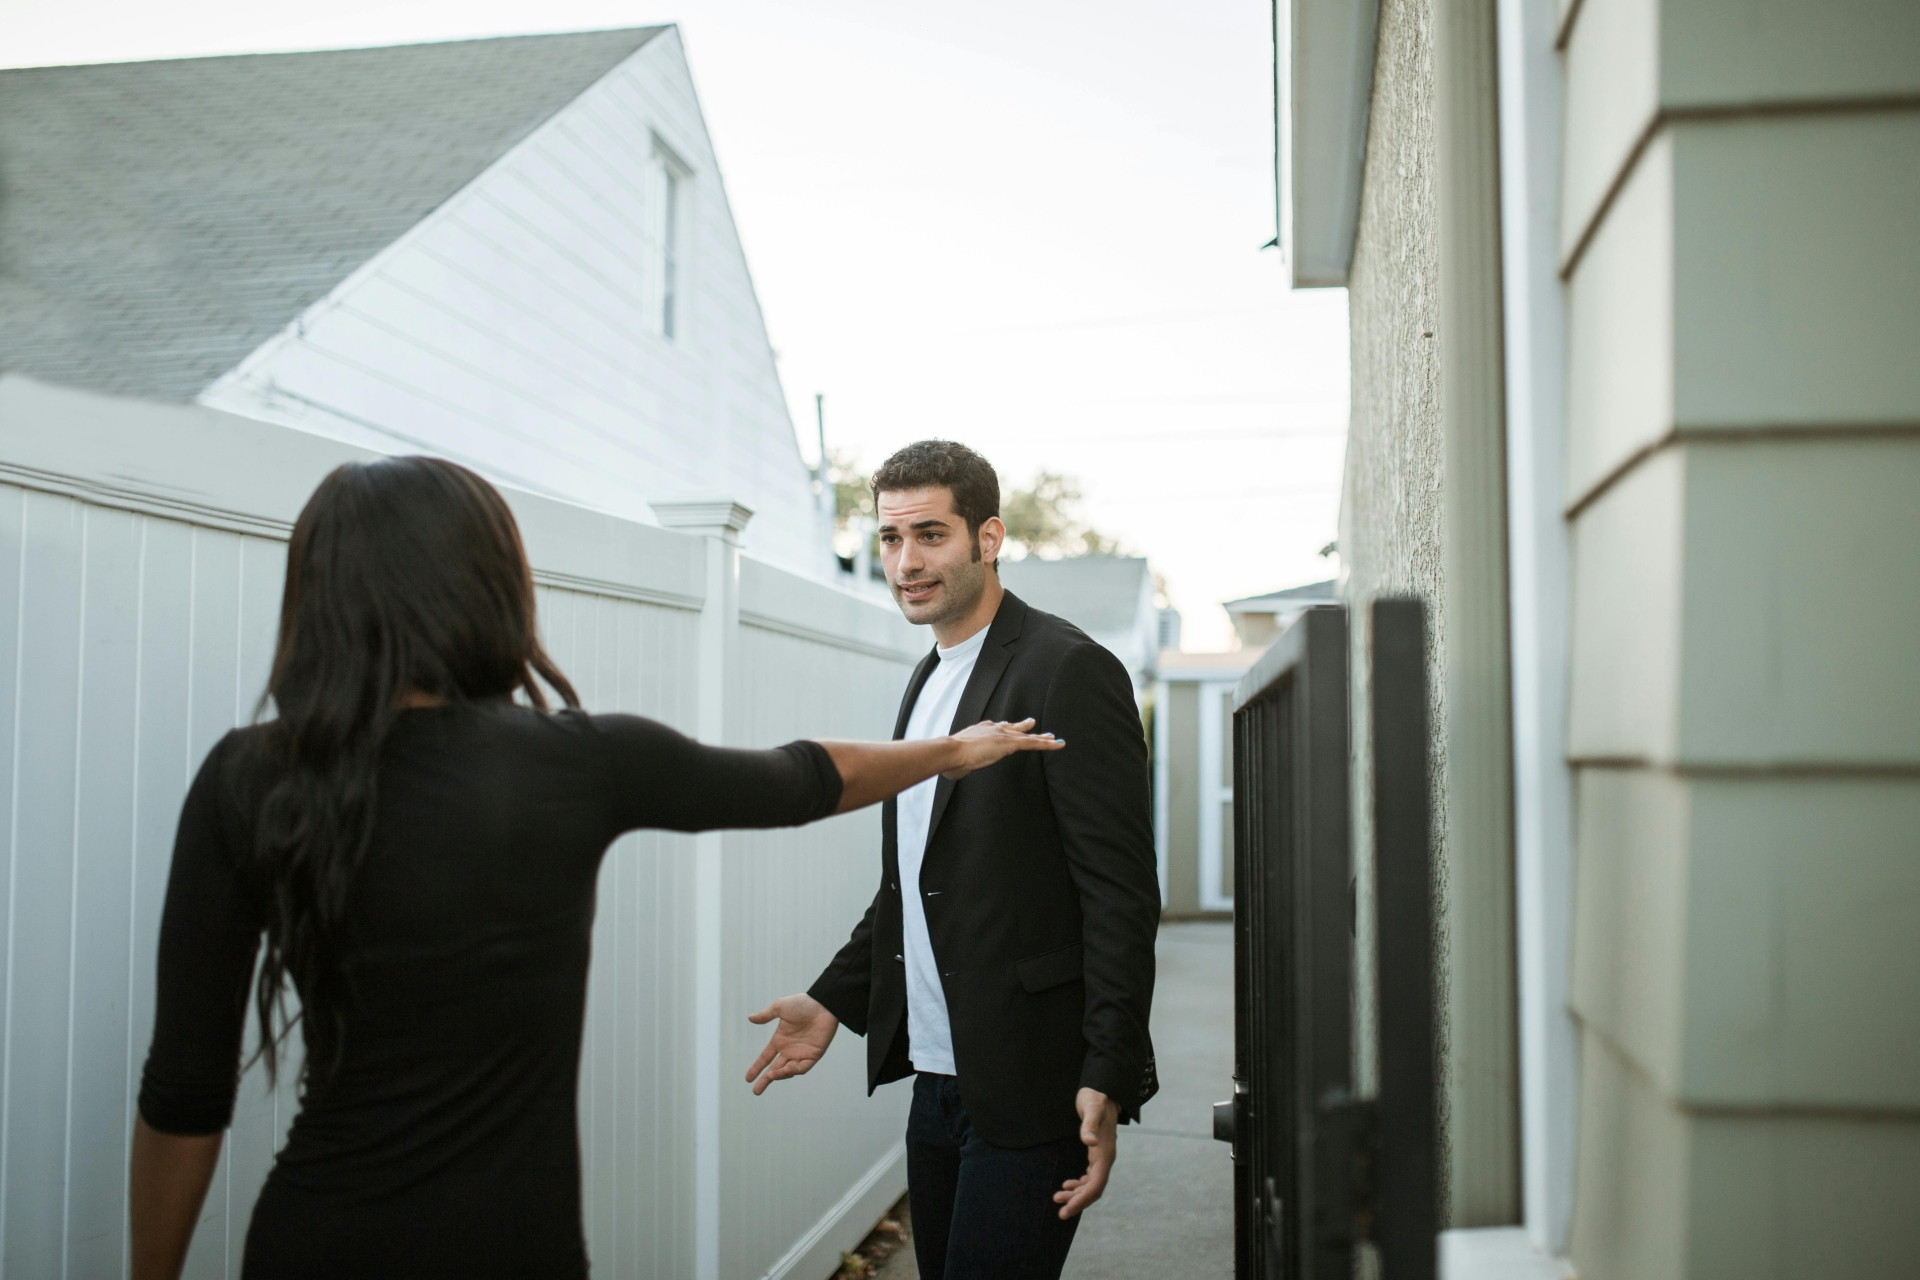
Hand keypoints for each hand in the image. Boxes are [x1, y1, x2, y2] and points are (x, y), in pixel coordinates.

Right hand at [745, 993, 838, 1094]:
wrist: (823, 1004)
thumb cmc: (803, 1004)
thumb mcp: (780, 1007)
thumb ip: (765, 1015)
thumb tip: (750, 1018)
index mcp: (780, 1040)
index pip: (765, 1057)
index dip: (757, 1068)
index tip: (748, 1078)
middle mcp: (789, 1049)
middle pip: (775, 1069)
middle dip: (765, 1080)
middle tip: (756, 1091)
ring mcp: (801, 1053)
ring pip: (788, 1071)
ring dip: (779, 1075)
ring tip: (770, 1076)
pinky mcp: (814, 1055)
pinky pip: (802, 1067)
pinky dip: (794, 1070)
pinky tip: (787, 1069)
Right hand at [943, 718, 1062, 779]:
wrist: (952, 752)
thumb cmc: (950, 758)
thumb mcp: (957, 760)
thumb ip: (960, 765)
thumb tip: (955, 772)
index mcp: (980, 731)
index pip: (997, 729)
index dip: (1005, 728)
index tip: (1009, 727)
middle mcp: (993, 729)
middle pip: (1013, 728)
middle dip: (1024, 727)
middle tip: (1032, 723)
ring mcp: (1002, 735)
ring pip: (1026, 736)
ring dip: (1041, 738)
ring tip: (1053, 738)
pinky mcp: (1010, 743)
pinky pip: (1032, 743)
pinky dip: (1047, 744)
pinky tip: (1058, 744)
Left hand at [1053, 1087, 1118, 1218]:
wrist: (1103, 1089)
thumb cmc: (1096, 1097)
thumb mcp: (1091, 1108)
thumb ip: (1089, 1124)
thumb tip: (1089, 1142)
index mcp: (1105, 1153)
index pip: (1095, 1185)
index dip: (1081, 1200)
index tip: (1066, 1210)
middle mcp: (1106, 1157)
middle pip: (1094, 1189)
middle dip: (1078, 1201)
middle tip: (1059, 1211)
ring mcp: (1102, 1156)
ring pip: (1092, 1183)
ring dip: (1076, 1193)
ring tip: (1058, 1197)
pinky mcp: (1097, 1152)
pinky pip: (1090, 1176)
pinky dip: (1079, 1184)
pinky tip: (1068, 1184)